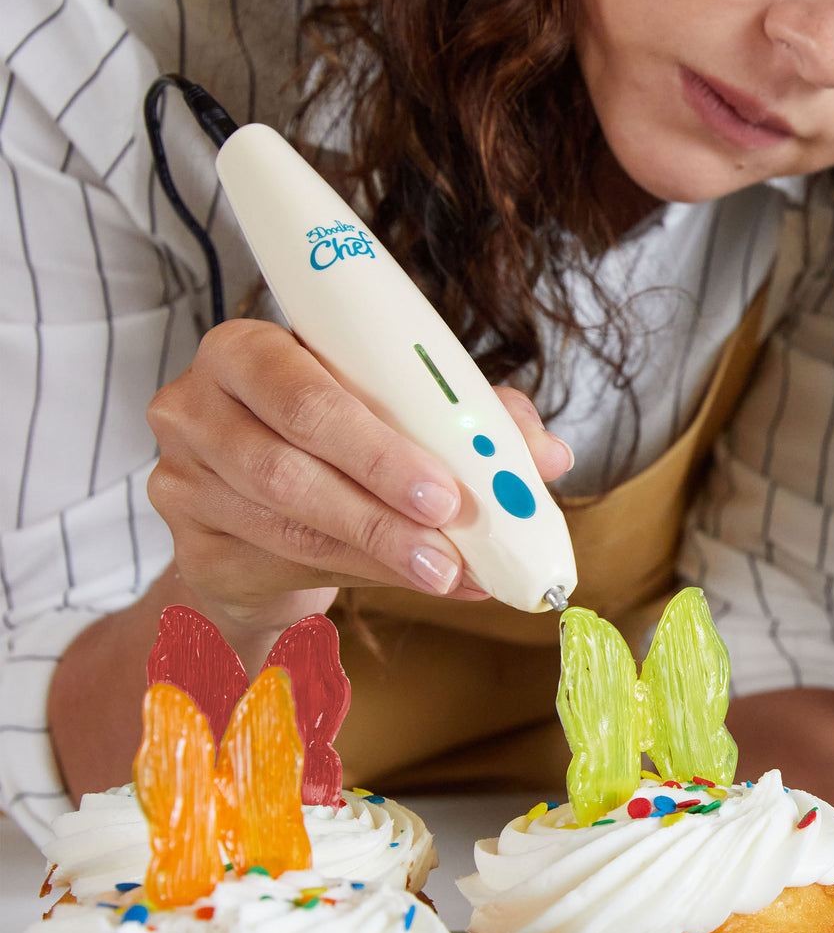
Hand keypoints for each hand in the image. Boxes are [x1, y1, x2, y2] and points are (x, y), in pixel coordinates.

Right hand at [146, 318, 572, 643]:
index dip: (376, 445)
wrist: (258, 510)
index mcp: (247, 350)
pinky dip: (365, 577)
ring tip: (450, 574)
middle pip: (289, 465)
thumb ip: (465, 420)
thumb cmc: (332, 441)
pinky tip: (419, 582)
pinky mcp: (192, 544)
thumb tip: (550, 456)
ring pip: (290, 524)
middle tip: (451, 547)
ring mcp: (185, 479)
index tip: (445, 489)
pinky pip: (284, 565)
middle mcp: (198, 406)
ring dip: (381, 554)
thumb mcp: (392, 412)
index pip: (303, 391)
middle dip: (382, 511)